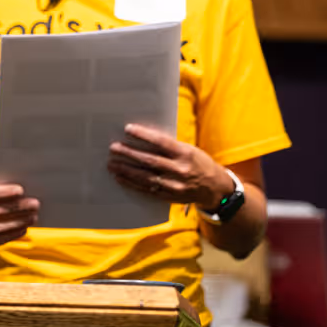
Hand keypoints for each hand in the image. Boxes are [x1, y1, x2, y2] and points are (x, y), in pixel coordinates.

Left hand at [108, 123, 233, 209]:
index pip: (161, 142)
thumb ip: (169, 146)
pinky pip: (147, 190)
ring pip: (145, 177)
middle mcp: (180, 170)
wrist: (214, 188)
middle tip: (113, 148)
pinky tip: (120, 178)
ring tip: (112, 164)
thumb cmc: (199, 163)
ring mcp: (174, 185)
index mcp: (185, 154)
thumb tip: (143, 138)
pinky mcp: (169, 197)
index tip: (128, 129)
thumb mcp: (189, 149)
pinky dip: (132, 184)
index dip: (143, 135)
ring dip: (126, 170)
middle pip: (150, 161)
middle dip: (129, 154)